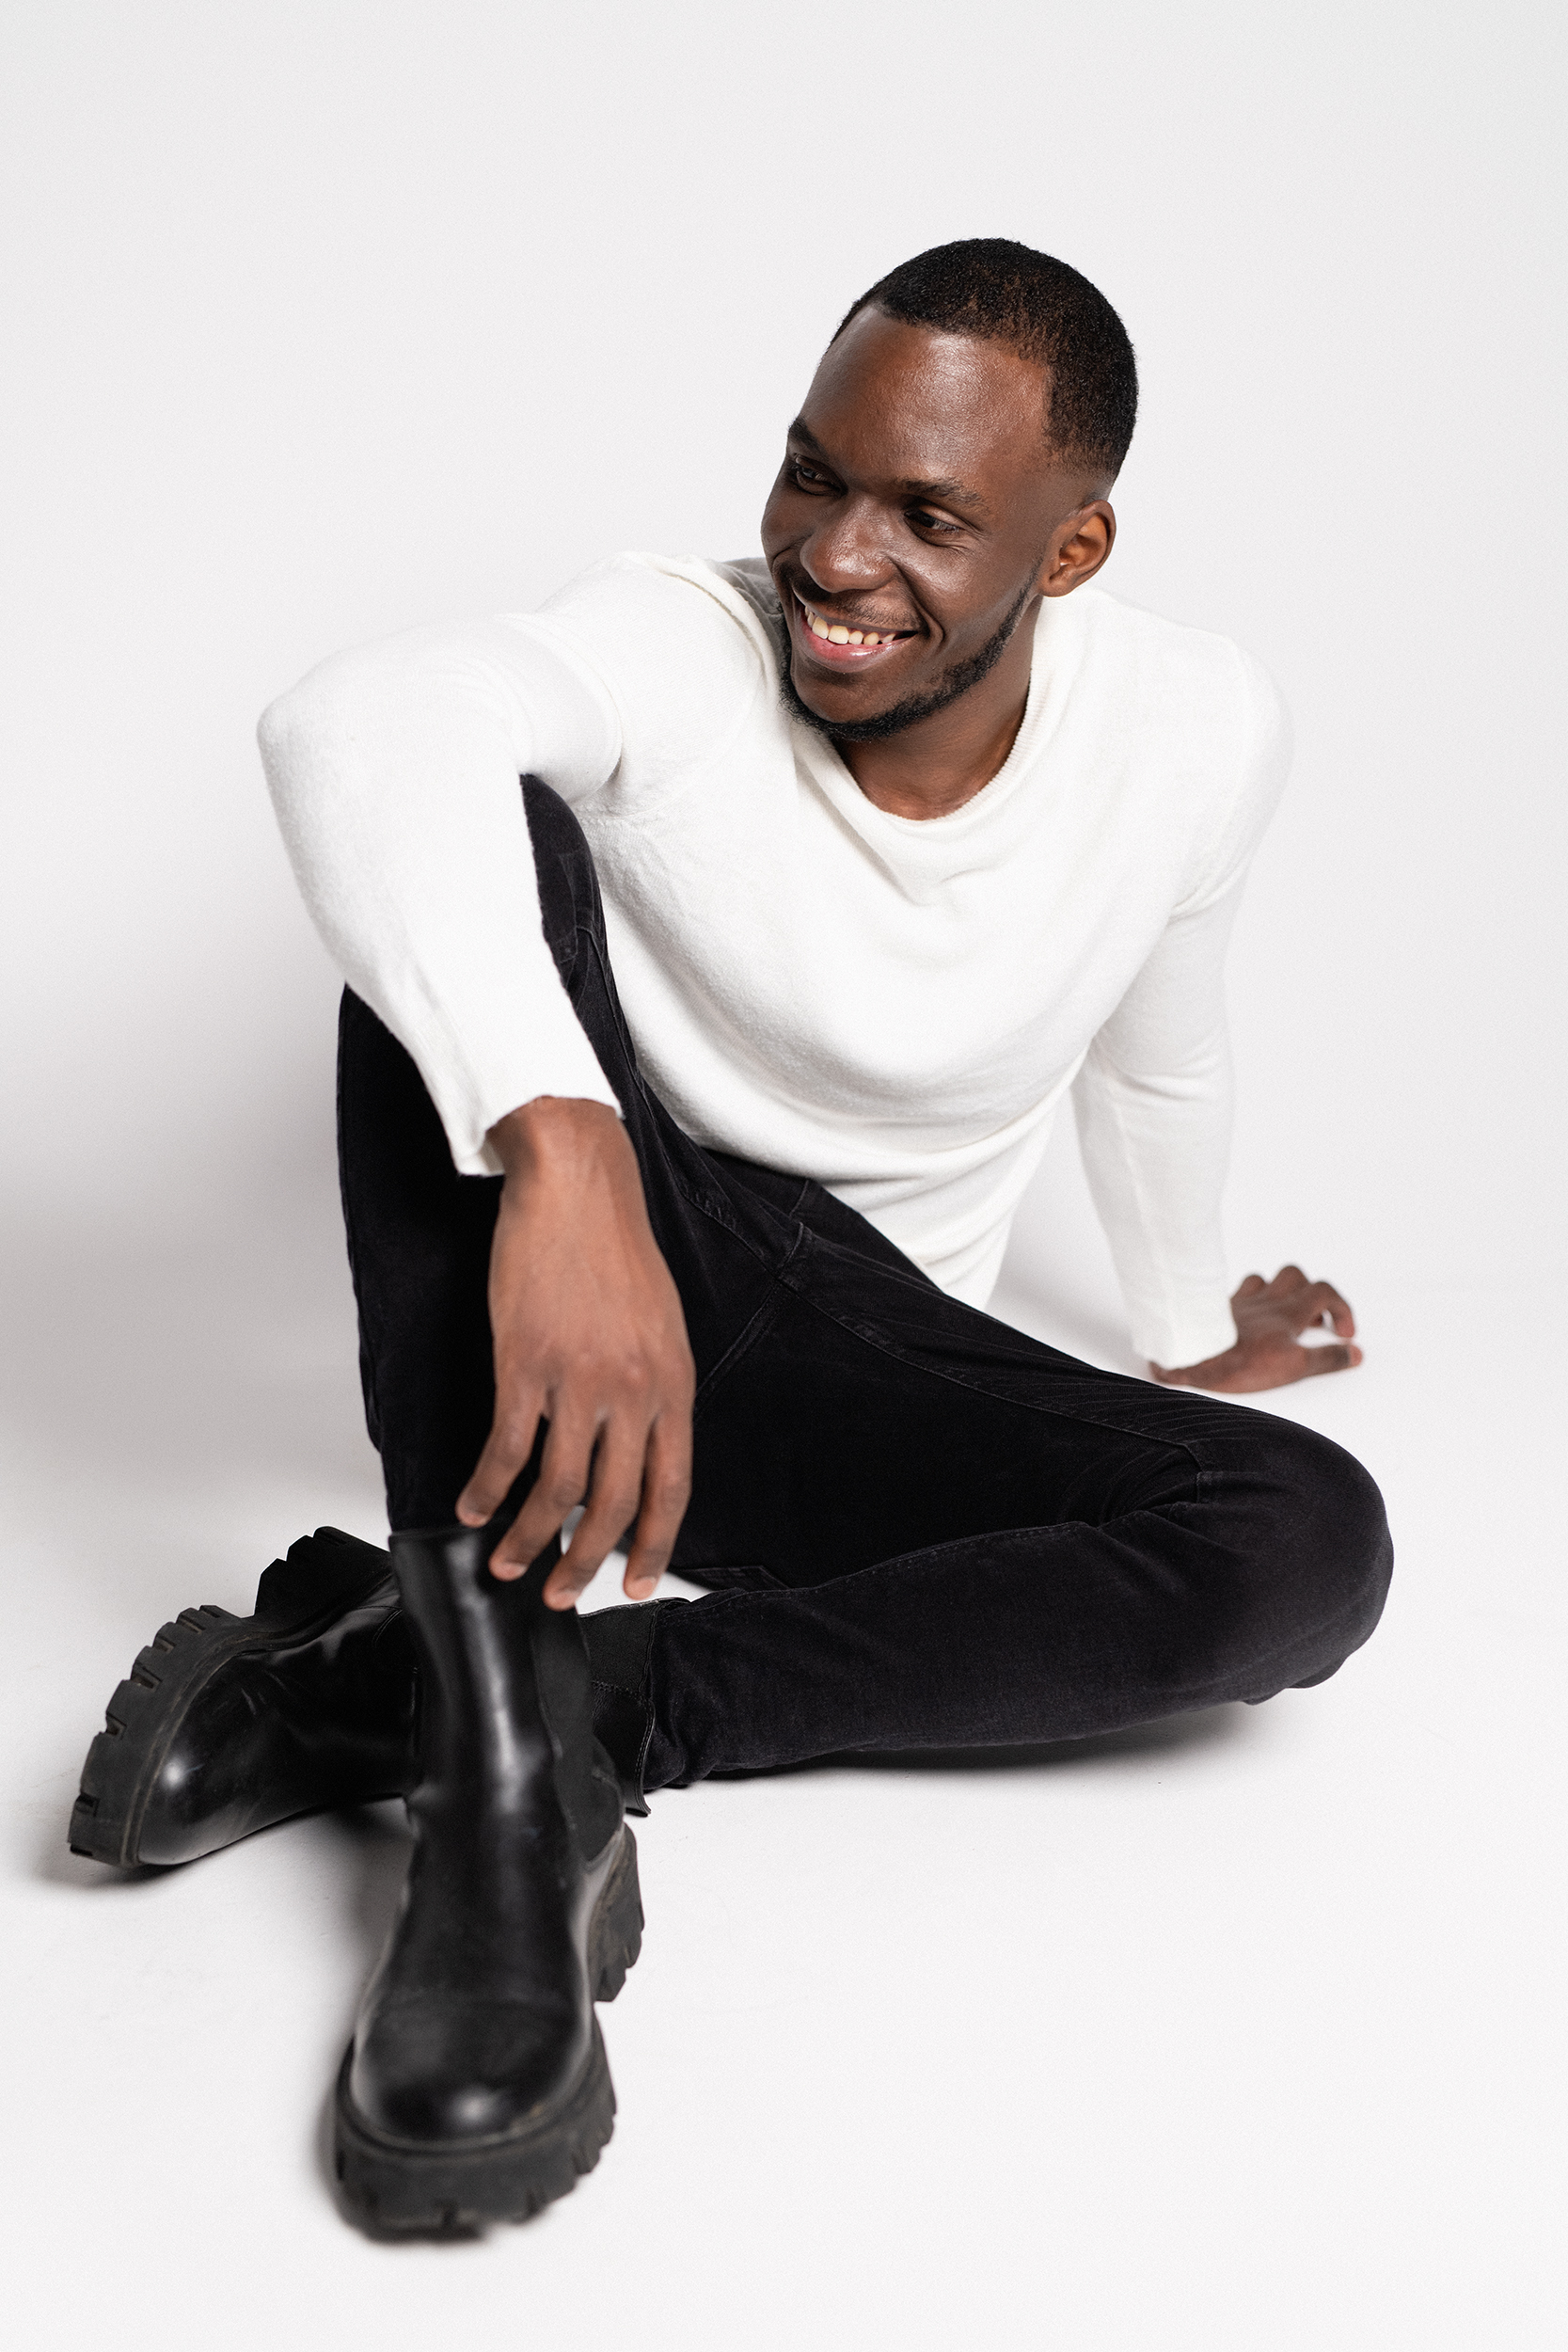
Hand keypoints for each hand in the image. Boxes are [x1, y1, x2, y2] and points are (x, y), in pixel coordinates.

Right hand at [456, 1097, 694, 1607]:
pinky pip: (506, 1449)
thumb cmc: (614, 1248)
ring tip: (509, 1565)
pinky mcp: (524, 1364)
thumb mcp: (660, 1323)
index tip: (635, 1583)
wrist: (577, 1185)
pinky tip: (473, 1507)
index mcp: (673, 1383)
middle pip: (612, 1503)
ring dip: (529, 1539)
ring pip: (556, 1490)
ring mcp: (579, 1380)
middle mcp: (633, 1390)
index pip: (671, 1487)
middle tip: (560, 1594)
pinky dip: (487, 1489)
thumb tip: (638, 1444)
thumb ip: (654, 1386)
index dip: (652, 1545)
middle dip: (584, 1562)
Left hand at [1151, 1265, 1362, 1393]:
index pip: (1324, 1291)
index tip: (1343, 1334)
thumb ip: (1327, 1359)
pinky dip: (1249, 1302)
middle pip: (1294, 1277)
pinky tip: (1247, 1321)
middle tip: (1315, 1321)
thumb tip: (1355, 1354)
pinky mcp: (1217, 1311)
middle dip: (1311, 1293)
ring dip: (1278, 1294)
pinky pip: (1237, 1294)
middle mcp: (1264, 1300)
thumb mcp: (1294, 1367)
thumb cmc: (1240, 1362)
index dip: (1341, 1308)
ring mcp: (1239, 1303)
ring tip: (1283, 1318)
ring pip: (1263, 1281)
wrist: (1193, 1357)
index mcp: (1287, 1311)